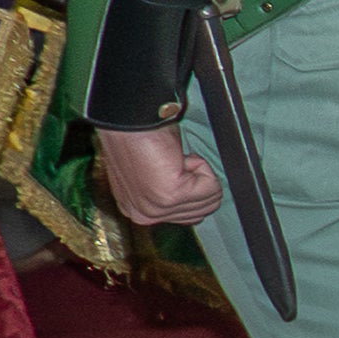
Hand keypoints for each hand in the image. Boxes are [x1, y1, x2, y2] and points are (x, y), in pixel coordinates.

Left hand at [96, 123, 219, 227]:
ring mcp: (157, 208)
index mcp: (138, 212)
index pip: (190, 216)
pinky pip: (211, 186)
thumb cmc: (139, 138)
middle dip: (197, 182)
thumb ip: (166, 194)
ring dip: (199, 173)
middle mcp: (144, 215)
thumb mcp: (150, 178)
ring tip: (174, 160)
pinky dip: (201, 166)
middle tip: (172, 163)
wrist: (128, 120)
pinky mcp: (171, 196)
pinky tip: (178, 158)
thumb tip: (192, 197)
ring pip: (211, 200)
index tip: (170, 169)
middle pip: (203, 211)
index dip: (191, 187)